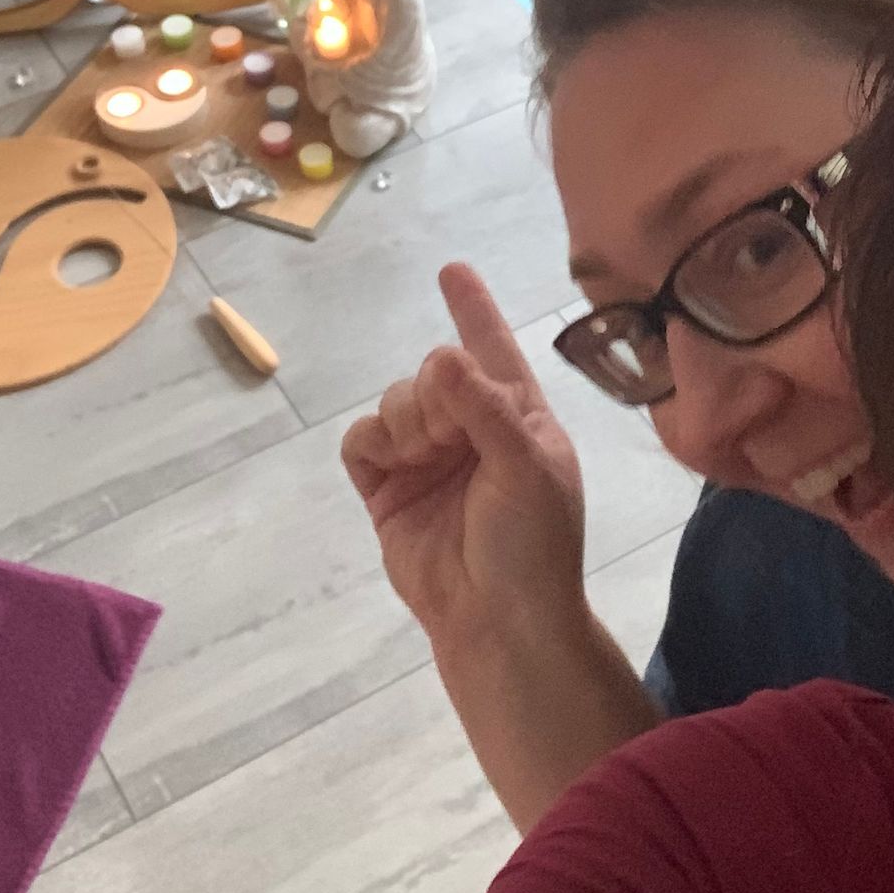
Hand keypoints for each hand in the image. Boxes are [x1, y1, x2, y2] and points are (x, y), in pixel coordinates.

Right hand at [342, 264, 586, 651]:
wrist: (498, 623)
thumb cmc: (533, 545)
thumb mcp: (526, 469)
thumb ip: (485, 409)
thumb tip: (443, 357)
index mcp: (519, 416)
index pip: (494, 349)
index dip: (473, 309)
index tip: (451, 269)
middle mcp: (471, 429)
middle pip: (431, 374)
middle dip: (431, 397)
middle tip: (448, 441)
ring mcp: (426, 459)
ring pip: (394, 403)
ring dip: (404, 423)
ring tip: (425, 463)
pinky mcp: (387, 490)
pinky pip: (361, 442)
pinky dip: (371, 446)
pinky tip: (390, 469)